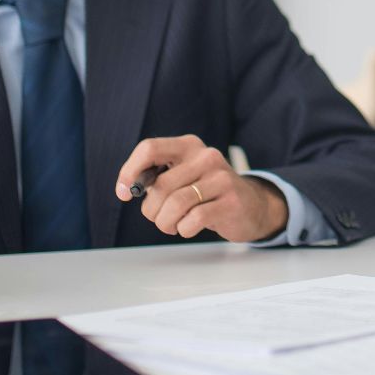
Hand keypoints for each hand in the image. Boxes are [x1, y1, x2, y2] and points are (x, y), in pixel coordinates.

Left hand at [115, 135, 287, 242]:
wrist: (251, 206)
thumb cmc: (207, 193)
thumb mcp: (183, 176)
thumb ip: (157, 177)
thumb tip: (127, 188)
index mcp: (188, 146)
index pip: (149, 148)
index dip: (129, 171)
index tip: (123, 193)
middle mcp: (206, 156)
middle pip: (160, 186)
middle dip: (151, 210)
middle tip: (158, 218)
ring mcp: (221, 178)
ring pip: (176, 204)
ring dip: (165, 223)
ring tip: (170, 226)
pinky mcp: (231, 201)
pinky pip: (193, 219)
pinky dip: (184, 229)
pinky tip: (188, 228)